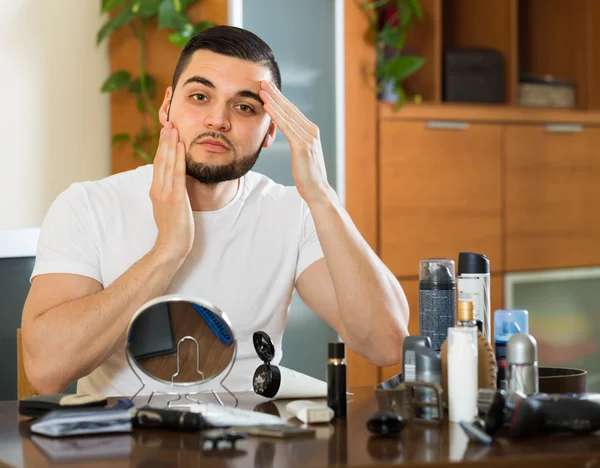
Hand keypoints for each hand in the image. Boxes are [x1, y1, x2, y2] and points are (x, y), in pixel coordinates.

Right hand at [149, 122, 193, 261]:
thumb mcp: (168, 208)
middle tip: (168, 122)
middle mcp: (158, 189)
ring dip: (170, 144)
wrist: (171, 246)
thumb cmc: (173, 230)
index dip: (161, 147)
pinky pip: (177, 174)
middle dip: (164, 140)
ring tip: (173, 128)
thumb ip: (169, 194)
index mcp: (156, 191)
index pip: (158, 164)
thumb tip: (175, 183)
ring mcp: (165, 193)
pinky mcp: (175, 198)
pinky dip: (177, 158)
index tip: (165, 133)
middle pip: (160, 159)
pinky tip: (180, 146)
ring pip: (166, 163)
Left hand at [260, 81, 330, 204]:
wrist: (318, 191)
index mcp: (311, 131)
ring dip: (273, 101)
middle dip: (276, 94)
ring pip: (287, 115)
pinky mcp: (302, 146)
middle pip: (290, 108)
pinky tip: (267, 107)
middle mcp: (312, 131)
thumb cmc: (308, 176)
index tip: (269, 88)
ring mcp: (308, 138)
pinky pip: (286, 127)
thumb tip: (289, 136)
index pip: (293, 111)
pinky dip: (276, 115)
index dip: (280, 98)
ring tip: (262, 89)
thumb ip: (297, 142)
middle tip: (263, 81)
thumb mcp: (302, 155)